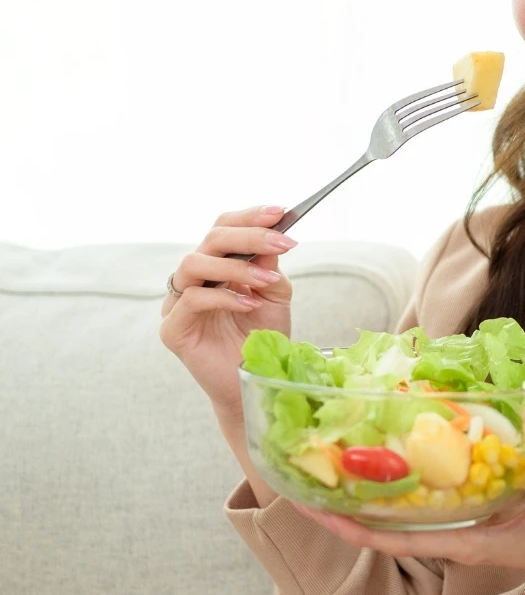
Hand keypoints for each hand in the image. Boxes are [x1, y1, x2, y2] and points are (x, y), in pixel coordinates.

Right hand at [159, 205, 295, 415]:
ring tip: (267, 279)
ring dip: (237, 266)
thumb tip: (274, 235)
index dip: (250, 217)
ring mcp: (178, 302)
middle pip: (211, 239)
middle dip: (249, 235)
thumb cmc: (261, 340)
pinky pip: (192, 300)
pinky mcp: (173, 329)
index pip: (224, 229)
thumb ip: (270, 266)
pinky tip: (250, 304)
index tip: (281, 212)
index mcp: (216, 267)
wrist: (253, 383)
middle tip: (282, 239)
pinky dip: (225, 297)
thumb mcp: (274, 296)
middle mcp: (193, 278)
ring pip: (194, 263)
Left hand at [295, 405, 524, 580]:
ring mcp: (455, 526)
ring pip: (398, 516)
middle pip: (384, 529)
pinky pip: (421, 501)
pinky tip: (385, 459)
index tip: (316, 511)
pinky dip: (398, 484)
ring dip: (365, 495)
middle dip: (343, 509)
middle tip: (307, 479)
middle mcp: (450, 537)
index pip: (396, 543)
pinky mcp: (465, 513)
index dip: (354, 529)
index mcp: (462, 545)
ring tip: (332, 467)